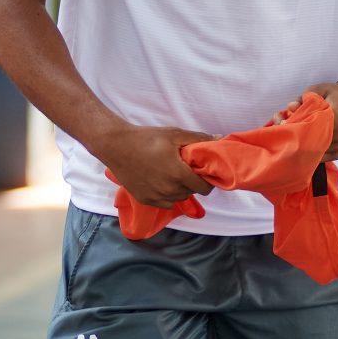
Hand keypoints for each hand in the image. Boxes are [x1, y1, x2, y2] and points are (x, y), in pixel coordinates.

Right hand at [94, 124, 214, 207]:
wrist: (117, 146)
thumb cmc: (147, 138)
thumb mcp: (174, 134)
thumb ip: (198, 138)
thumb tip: (220, 139)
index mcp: (179, 174)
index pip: (203, 187)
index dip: (206, 180)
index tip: (202, 172)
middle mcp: (169, 189)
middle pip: (191, 192)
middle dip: (193, 182)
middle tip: (187, 169)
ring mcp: (156, 197)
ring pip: (178, 198)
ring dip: (181, 189)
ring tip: (174, 174)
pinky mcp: (145, 200)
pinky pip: (165, 203)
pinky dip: (168, 196)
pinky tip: (163, 182)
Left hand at [272, 79, 337, 162]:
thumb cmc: (334, 94)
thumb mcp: (319, 89)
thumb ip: (304, 98)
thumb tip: (289, 107)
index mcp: (336, 117)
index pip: (311, 127)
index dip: (294, 125)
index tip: (283, 121)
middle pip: (310, 143)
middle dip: (292, 137)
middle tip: (280, 125)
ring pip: (313, 152)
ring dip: (298, 145)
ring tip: (287, 130)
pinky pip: (318, 156)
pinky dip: (307, 149)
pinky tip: (299, 138)